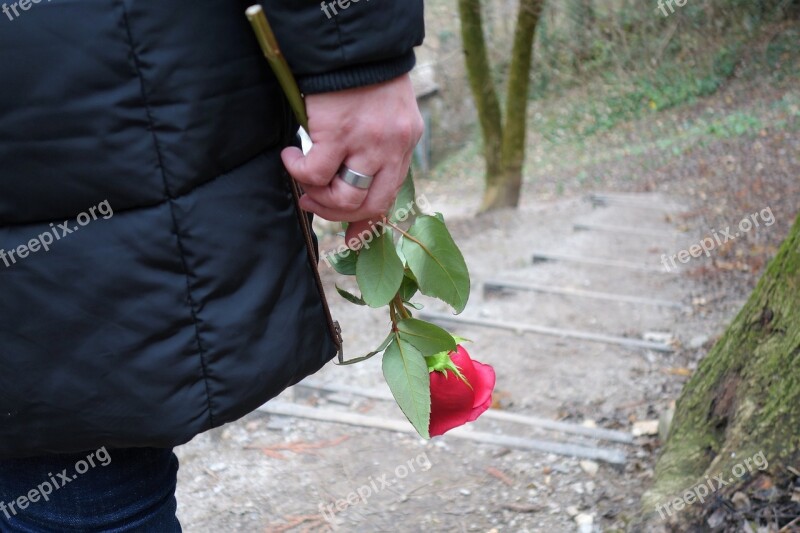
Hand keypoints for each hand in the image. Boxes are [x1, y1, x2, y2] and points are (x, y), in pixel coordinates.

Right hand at [280, 74, 423, 244]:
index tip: (353, 240)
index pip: (391, 195)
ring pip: (344, 196)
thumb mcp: (384, 116)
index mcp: (405, 143)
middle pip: (370, 204)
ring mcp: (368, 142)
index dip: (368, 222)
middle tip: (314, 202)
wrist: (351, 43)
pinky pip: (316, 173)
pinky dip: (297, 170)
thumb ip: (376, 151)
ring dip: (318, 194)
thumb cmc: (362, 77)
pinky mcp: (339, 132)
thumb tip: (353, 193)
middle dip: (338, 214)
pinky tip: (289, 154)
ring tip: (302, 177)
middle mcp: (392, 147)